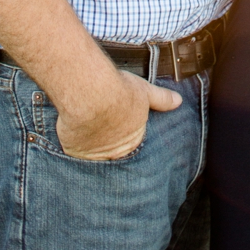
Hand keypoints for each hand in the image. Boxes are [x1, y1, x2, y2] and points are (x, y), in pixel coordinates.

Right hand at [55, 68, 180, 161]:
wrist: (90, 93)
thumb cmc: (116, 91)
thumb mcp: (144, 92)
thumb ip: (161, 99)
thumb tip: (177, 100)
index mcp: (133, 139)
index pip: (133, 147)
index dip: (127, 140)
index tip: (120, 131)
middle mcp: (115, 151)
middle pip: (114, 157)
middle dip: (111, 152)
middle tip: (104, 141)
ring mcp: (94, 153)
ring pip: (94, 158)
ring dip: (92, 153)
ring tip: (88, 143)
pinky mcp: (74, 149)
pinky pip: (74, 152)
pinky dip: (73, 146)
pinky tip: (72, 138)